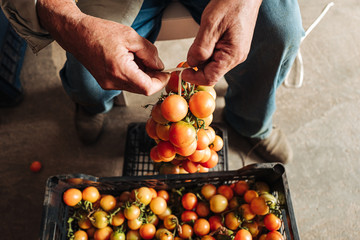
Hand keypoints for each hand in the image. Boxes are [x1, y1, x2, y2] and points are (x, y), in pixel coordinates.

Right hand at [37, 0, 168, 95]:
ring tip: (137, 57)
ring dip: (142, 75)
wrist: (76, 34)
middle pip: (142, 88)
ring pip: (135, 86)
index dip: (160, 82)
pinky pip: (126, 83)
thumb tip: (159, 66)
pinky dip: (133, 75)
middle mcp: (113, 82)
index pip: (148, 88)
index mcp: (120, 70)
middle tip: (152, 61)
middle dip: (152, 77)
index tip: (166, 74)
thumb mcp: (131, 36)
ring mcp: (108, 84)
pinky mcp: (106, 83)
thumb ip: (149, 53)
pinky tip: (129, 60)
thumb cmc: (99, 32)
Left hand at [182, 0, 261, 85]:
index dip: (194, 78)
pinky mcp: (233, 47)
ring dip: (203, 55)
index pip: (210, 78)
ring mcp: (235, 52)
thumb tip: (192, 63)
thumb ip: (200, 48)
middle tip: (191, 49)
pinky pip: (217, 55)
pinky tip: (209, 35)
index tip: (182, 72)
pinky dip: (208, 49)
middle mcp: (236, 57)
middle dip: (198, 64)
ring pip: (213, 63)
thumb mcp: (210, 24)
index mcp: (232, 55)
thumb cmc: (232, 3)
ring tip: (205, 34)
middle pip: (211, 72)